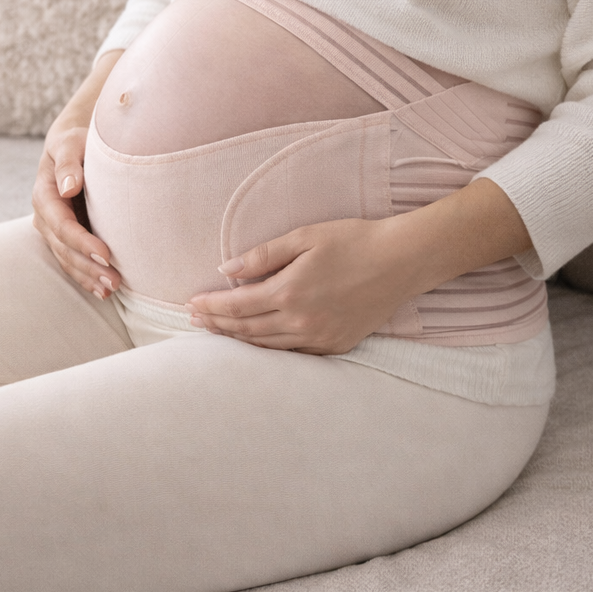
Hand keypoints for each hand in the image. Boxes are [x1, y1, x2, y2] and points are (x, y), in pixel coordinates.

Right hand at [31, 50, 123, 301]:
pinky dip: (85, 276)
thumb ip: (69, 163)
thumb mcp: (71, 144)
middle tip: (116, 280)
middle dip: (88, 266)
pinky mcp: (64, 236)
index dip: (82, 242)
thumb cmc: (76, 142)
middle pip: (64, 247)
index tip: (107, 254)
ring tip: (112, 289)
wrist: (73, 145)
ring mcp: (52, 228)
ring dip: (88, 276)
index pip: (62, 224)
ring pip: (67, 258)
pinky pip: (71, 261)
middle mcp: (44, 215)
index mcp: (45, 193)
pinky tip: (102, 291)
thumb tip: (68, 187)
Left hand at [186, 217, 408, 353]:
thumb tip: (226, 269)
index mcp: (290, 292)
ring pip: (267, 347)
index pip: (236, 306)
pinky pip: (293, 354)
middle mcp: (301, 322)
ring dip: (238, 340)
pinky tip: (257, 342)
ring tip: (217, 332)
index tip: (191, 304)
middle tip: (194, 321)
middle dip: (217, 325)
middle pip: (247, 330)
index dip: (211, 307)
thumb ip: (263, 255)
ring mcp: (320, 338)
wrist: (401, 261)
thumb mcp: (305, 237)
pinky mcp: (336, 345)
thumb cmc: (353, 241)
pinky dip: (269, 350)